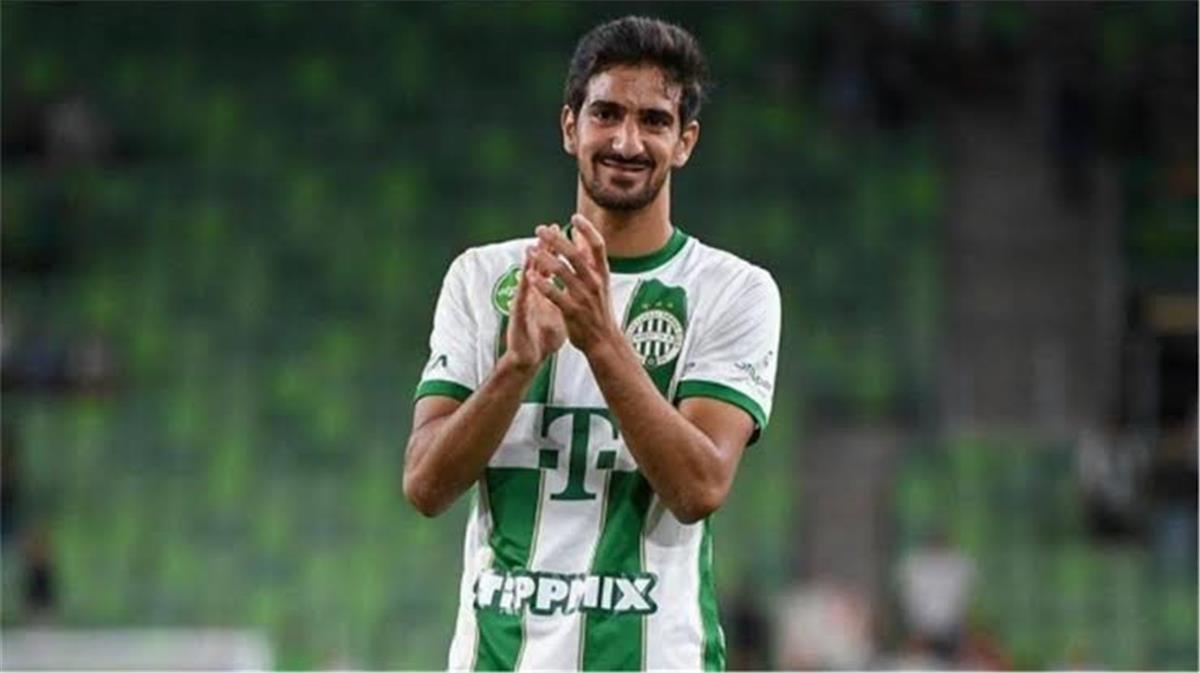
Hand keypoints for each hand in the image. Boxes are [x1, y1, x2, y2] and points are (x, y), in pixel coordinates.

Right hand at [504, 240, 566, 372]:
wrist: (529, 358)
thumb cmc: (543, 338)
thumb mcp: (558, 314)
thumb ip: (565, 298)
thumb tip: (578, 289)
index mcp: (545, 293)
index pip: (554, 267)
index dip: (561, 251)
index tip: (569, 233)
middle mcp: (534, 294)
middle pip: (539, 267)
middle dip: (546, 248)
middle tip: (549, 229)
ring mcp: (525, 303)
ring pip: (528, 278)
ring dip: (530, 263)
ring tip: (533, 246)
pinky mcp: (518, 316)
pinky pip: (522, 299)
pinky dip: (524, 287)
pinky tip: (526, 276)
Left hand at [527, 214, 620, 355]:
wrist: (604, 341)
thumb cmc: (599, 309)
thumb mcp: (600, 282)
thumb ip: (589, 259)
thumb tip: (580, 235)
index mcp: (602, 273)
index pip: (598, 245)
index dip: (588, 230)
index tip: (574, 216)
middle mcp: (595, 282)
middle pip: (575, 254)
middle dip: (556, 240)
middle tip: (540, 229)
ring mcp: (584, 297)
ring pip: (562, 272)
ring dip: (544, 258)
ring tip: (530, 250)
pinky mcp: (572, 311)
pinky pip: (554, 294)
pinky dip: (541, 283)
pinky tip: (529, 275)